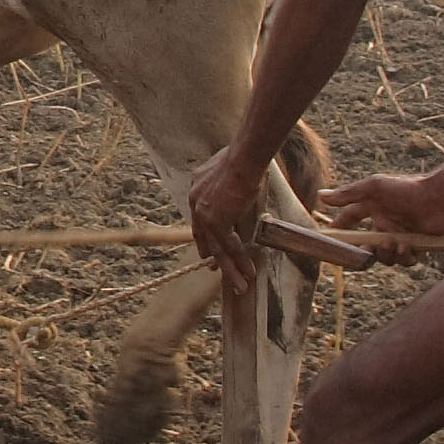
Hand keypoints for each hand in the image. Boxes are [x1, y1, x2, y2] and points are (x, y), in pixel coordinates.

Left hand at [181, 143, 266, 285]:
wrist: (244, 157)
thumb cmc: (243, 158)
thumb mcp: (228, 172)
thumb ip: (228, 184)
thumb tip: (240, 185)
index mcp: (196, 190)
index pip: (200, 220)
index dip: (206, 235)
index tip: (210, 248)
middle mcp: (195, 203)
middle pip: (205, 238)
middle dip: (214, 257)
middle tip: (216, 271)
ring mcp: (205, 215)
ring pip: (218, 249)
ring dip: (230, 269)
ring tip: (239, 286)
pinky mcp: (218, 222)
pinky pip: (231, 248)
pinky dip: (241, 262)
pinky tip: (248, 274)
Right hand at [319, 171, 443, 248]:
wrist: (441, 197)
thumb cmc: (408, 188)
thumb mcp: (374, 187)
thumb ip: (348, 194)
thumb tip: (321, 196)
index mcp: (373, 209)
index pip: (349, 220)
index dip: (339, 230)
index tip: (328, 238)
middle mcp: (385, 223)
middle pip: (366, 246)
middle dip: (366, 251)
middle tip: (369, 249)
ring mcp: (400, 235)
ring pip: (385, 256)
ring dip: (387, 254)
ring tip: (396, 244)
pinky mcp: (416, 246)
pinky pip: (404, 261)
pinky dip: (404, 258)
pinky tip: (407, 248)